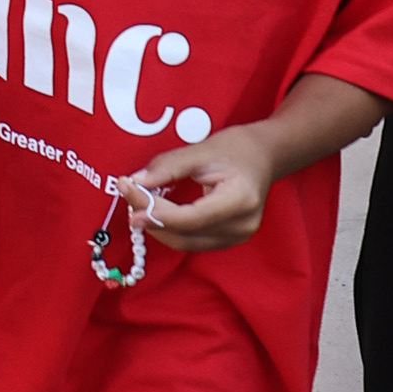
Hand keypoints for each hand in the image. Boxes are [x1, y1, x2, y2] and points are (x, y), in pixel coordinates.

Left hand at [119, 125, 275, 249]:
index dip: (156, 212)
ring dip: (157, 224)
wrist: (264, 156)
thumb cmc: (236, 149)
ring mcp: (237, 236)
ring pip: (185, 242)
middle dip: (151, 216)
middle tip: (127, 191)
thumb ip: (168, 167)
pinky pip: (192, 240)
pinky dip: (170, 228)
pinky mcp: (228, 239)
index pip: (190, 218)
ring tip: (138, 200)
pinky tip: (156, 210)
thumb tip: (136, 182)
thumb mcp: (201, 150)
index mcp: (240, 200)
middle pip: (184, 234)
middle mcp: (241, 225)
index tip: (129, 194)